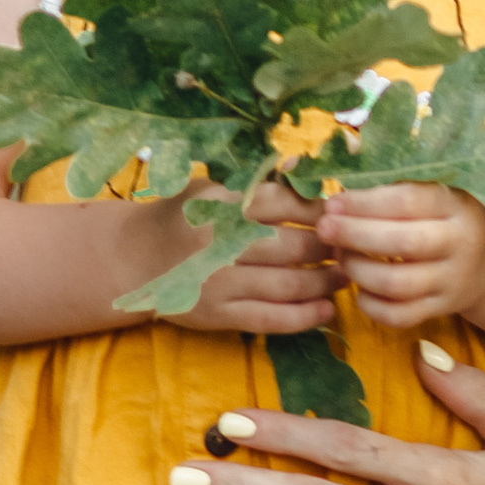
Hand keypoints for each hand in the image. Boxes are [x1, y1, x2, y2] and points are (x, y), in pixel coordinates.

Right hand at [159, 179, 342, 339]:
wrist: (134, 260)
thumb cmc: (182, 217)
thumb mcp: (211, 189)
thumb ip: (257, 184)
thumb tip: (302, 165)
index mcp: (219, 205)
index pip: (283, 203)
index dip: (319, 210)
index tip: (341, 213)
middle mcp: (219, 244)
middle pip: (292, 247)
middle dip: (329, 248)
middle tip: (350, 247)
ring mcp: (218, 283)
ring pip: (288, 285)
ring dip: (325, 282)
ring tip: (345, 275)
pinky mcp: (217, 316)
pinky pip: (272, 319)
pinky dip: (305, 316)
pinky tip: (328, 308)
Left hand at [312, 181, 484, 337]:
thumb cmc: (447, 221)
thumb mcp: (436, 197)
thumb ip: (395, 196)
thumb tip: (339, 201)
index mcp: (456, 206)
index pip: (408, 202)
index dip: (365, 203)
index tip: (333, 203)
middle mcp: (459, 245)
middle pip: (403, 243)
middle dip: (355, 235)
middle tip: (324, 229)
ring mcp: (451, 282)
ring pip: (397, 284)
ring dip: (358, 270)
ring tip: (340, 256)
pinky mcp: (440, 310)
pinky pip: (400, 316)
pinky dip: (371, 306)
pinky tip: (358, 289)